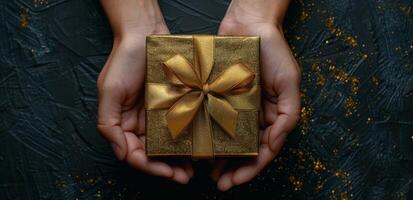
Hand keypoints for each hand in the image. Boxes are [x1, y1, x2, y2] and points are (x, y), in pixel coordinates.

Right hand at [97, 0, 192, 183]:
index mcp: (124, 124)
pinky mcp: (174, 105)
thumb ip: (108, 124)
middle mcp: (141, 124)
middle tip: (185, 177)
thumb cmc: (124, 61)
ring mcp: (158, 116)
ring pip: (169, 145)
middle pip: (154, 154)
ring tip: (195, 169)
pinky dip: (189, 139)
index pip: (134, 154)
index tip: (168, 173)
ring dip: (180, 159)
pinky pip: (182, 126)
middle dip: (168, 169)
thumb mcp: (109, 91)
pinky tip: (199, 147)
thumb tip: (120, 153)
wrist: (145, 35)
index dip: (150, 167)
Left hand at [211, 0, 300, 190]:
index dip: (252, 169)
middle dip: (234, 170)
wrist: (249, 24)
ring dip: (220, 158)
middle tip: (219, 183)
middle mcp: (254, 115)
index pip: (264, 150)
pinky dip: (208, 135)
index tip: (235, 181)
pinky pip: (213, 120)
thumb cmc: (273, 51)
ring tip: (208, 172)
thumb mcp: (289, 82)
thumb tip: (275, 144)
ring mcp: (236, 108)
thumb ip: (288, 114)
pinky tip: (199, 146)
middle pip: (245, 151)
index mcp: (272, 115)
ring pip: (228, 140)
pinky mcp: (219, 97)